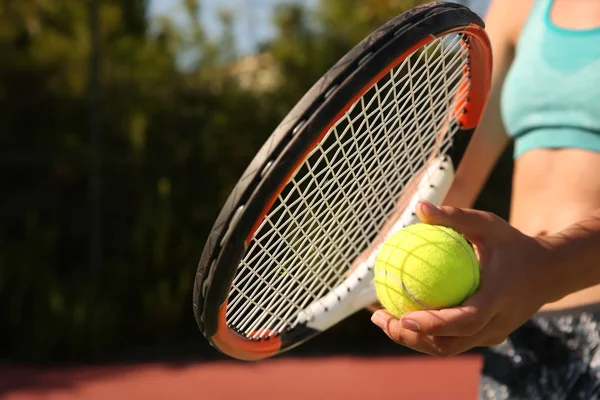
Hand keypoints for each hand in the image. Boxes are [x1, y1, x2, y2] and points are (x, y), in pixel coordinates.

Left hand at [370, 200, 557, 356]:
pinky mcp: (487, 336)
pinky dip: (427, 333)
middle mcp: (495, 323)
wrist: (548, 272)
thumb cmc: (513, 244)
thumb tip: (419, 207)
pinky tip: (403, 314)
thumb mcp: (488, 224)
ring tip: (383, 320)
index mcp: (497, 298)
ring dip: (414, 340)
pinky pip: (453, 340)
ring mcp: (491, 334)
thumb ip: (455, 217)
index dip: (434, 325)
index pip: (465, 320)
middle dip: (411, 338)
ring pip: (448, 348)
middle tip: (380, 319)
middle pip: (449, 344)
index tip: (404, 318)